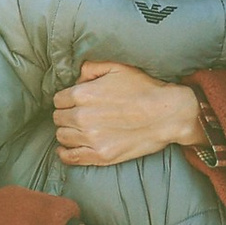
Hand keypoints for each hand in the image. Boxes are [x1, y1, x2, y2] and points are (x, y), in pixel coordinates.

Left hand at [52, 60, 204, 169]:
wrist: (167, 114)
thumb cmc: (144, 88)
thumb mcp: (117, 67)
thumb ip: (91, 67)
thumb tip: (77, 78)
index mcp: (83, 94)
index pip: (58, 100)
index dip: (66, 100)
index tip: (74, 102)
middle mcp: (82, 117)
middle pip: (59, 118)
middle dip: (66, 115)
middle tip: (78, 115)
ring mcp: (91, 138)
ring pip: (63, 136)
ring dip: (68, 132)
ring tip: (78, 129)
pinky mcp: (101, 155)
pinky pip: (71, 157)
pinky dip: (65, 153)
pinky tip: (66, 149)